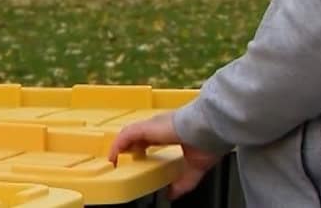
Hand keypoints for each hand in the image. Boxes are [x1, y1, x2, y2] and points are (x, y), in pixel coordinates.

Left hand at [107, 111, 221, 199]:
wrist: (208, 129)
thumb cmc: (207, 141)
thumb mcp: (194, 167)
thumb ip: (183, 182)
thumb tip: (172, 194)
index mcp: (171, 132)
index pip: (151, 138)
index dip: (141, 148)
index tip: (137, 158)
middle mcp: (159, 126)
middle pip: (137, 136)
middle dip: (128, 148)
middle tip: (121, 162)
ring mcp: (152, 126)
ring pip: (129, 134)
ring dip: (120, 147)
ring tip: (114, 161)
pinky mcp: (146, 128)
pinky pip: (125, 135)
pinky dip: (117, 146)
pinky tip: (113, 157)